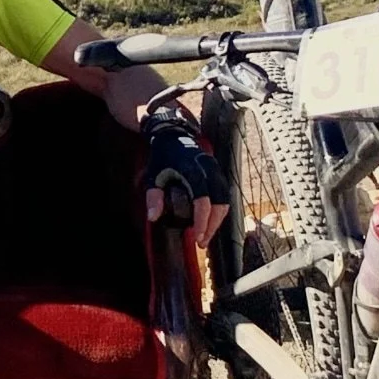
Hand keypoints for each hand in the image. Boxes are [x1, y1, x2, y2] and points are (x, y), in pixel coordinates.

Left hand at [143, 109, 228, 249]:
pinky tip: (210, 222)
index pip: (203, 201)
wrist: (173, 135)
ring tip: (206, 236)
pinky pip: (224, 196)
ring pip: (225, 201)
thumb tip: (153, 217)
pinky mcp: (218, 174)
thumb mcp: (153, 176)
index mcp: (194, 172)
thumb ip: (154, 197)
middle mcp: (209, 171)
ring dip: (218, 220)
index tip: (198, 237)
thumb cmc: (163, 156)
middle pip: (219, 204)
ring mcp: (216, 172)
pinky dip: (219, 211)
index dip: (202, 221)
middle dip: (212, 226)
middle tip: (201, 242)